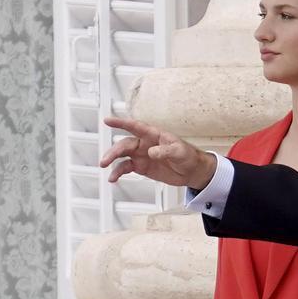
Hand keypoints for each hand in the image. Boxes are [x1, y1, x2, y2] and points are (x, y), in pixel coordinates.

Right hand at [99, 117, 217, 189]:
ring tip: (105, 167)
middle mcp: (144, 143)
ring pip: (122, 155)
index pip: (135, 126)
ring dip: (112, 160)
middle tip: (106, 160)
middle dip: (114, 151)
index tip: (108, 121)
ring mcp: (141, 155)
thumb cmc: (188, 156)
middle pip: (125, 144)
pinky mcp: (141, 167)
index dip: (121, 123)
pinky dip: (118, 172)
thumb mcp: (180, 151)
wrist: (192, 171)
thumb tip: (151, 152)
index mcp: (153, 135)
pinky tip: (113, 178)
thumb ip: (166, 150)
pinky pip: (126, 168)